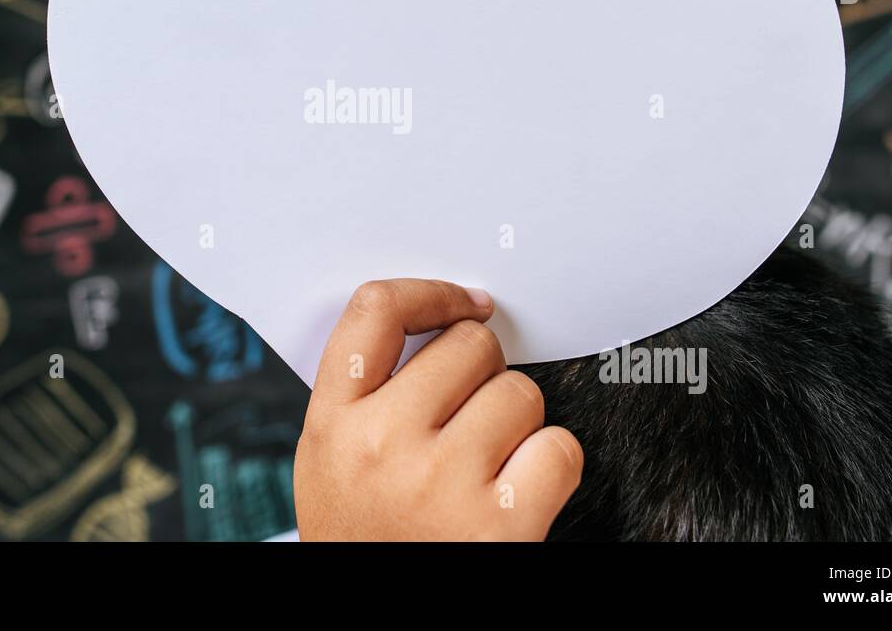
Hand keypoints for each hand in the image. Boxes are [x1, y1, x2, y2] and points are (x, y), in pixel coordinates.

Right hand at [293, 278, 582, 540]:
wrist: (376, 622)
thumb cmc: (364, 537)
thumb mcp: (332, 460)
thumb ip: (366, 393)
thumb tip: (440, 320)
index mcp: (332, 423)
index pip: (376, 311)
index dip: (431, 293)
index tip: (464, 305)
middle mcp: (381, 445)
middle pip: (468, 345)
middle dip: (483, 373)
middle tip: (469, 417)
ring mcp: (441, 483)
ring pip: (521, 392)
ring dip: (518, 423)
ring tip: (486, 465)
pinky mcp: (501, 524)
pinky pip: (559, 447)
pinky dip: (551, 466)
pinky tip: (520, 491)